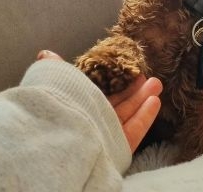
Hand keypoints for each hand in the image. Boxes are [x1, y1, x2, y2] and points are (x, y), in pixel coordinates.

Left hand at [37, 50, 161, 152]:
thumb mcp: (53, 82)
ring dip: (142, 99)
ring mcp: (104, 134)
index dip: (112, 81)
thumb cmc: (57, 109)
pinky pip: (133, 130)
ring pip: (126, 114)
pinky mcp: (117, 147)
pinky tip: (155, 101)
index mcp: (74, 105)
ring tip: (157, 84)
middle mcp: (89, 119)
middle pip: (115, 103)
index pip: (95, 92)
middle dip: (132, 89)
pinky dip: (145, 116)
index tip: (127, 69)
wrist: (61, 145)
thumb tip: (45, 54)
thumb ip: (55, 70)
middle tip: (146, 76)